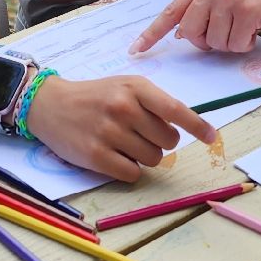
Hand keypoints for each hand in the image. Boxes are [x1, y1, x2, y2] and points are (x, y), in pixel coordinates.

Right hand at [22, 76, 215, 182]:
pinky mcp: (96, 156)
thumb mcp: (124, 86)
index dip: (196, 126)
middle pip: (167, 141)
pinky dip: (129, 169)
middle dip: (161, 142)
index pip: (174, 110)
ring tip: (124, 144)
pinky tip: (114, 156)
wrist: (50, 105)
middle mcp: (123, 108)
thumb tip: (184, 127)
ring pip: (152, 159)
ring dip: (144, 157)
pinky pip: (132, 174)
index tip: (210, 137)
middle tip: (141, 135)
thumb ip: (153, 102)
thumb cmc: (95, 95)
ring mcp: (109, 132)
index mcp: (134, 88)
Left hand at [132, 0, 260, 54]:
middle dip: (208, 42)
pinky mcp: (246, 10)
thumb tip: (185, 34)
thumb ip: (205, 6)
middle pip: (192, 34)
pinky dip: (247, 43)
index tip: (137, 50)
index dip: (152, 34)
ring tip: (246, 25)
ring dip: (232, 43)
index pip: (171, 13)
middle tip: (227, 34)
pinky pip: (237, 44)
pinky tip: (256, 27)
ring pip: (216, 43)